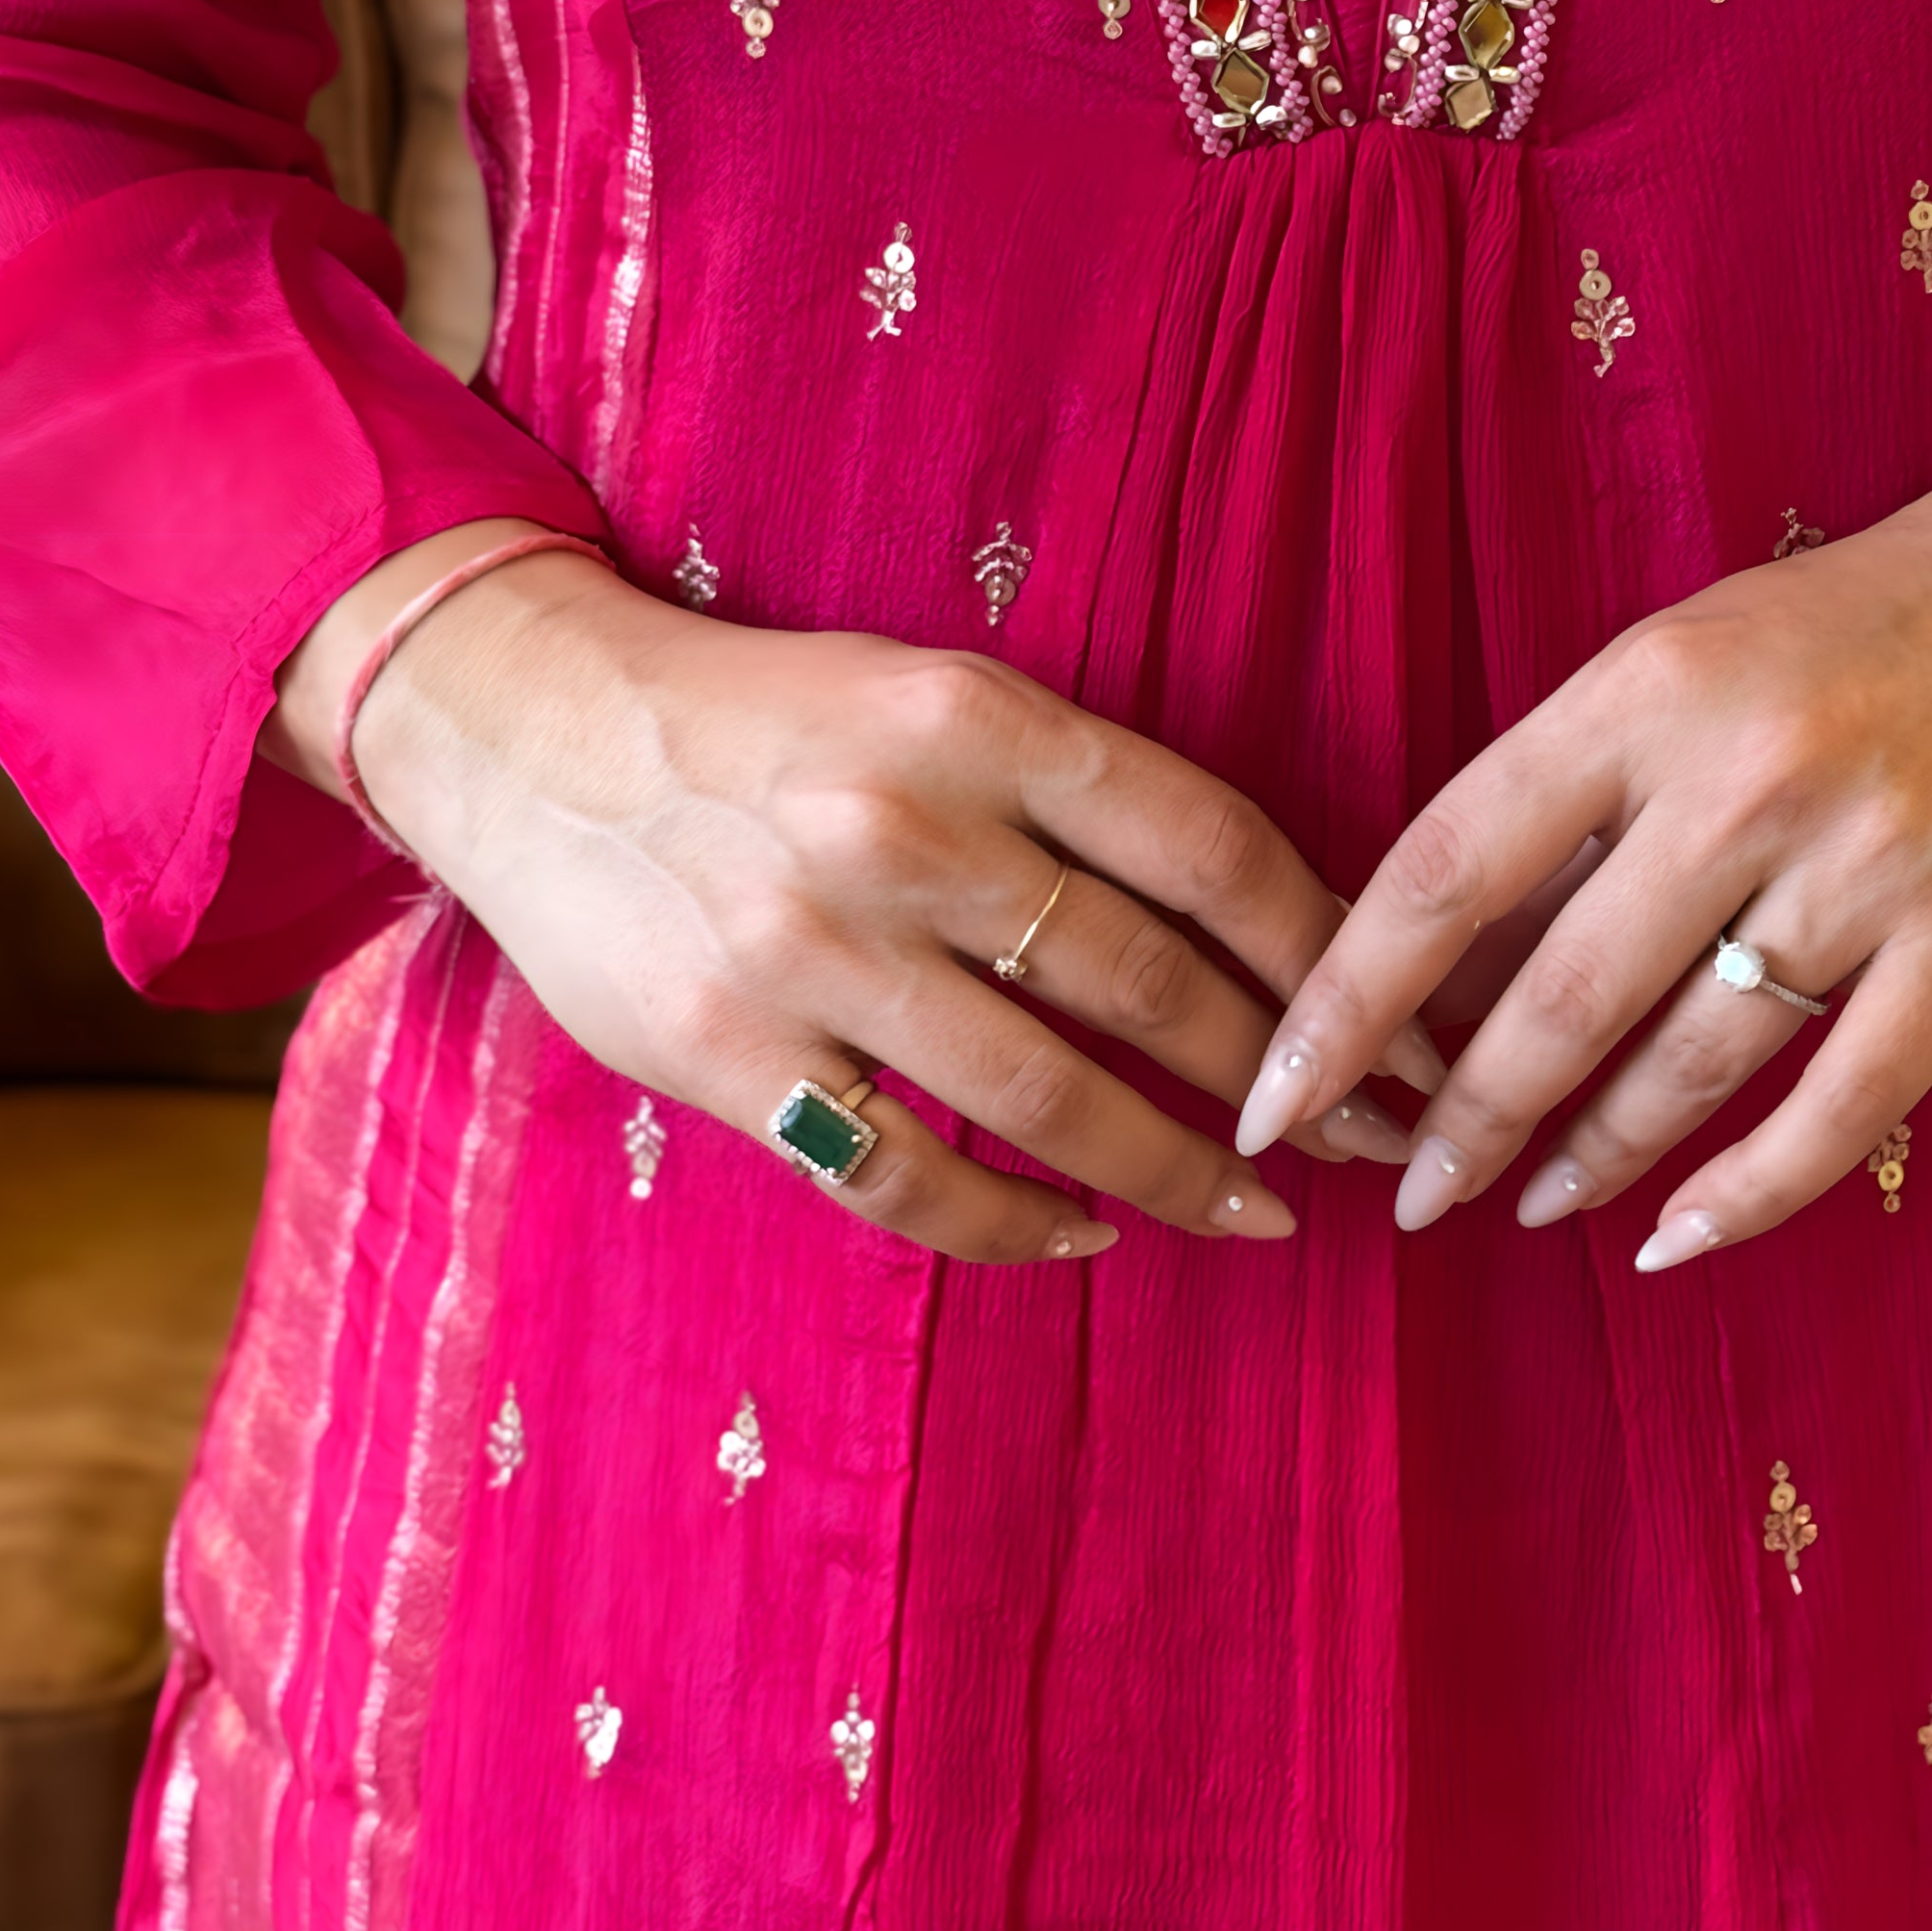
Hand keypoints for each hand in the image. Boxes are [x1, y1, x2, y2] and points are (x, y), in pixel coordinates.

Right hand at [268, 538, 1431, 1263]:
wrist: (529, 732)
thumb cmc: (771, 721)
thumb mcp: (928, 697)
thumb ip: (1072, 795)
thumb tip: (1270, 916)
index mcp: (974, 716)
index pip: (1207, 844)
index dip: (1326, 948)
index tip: (1402, 1018)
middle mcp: (902, 829)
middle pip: (1150, 984)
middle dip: (1283, 1080)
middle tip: (1366, 1138)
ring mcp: (811, 952)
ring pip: (1050, 1098)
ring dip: (1176, 1174)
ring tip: (1258, 1212)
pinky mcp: (729, 1054)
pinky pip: (909, 1177)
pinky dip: (1017, 1224)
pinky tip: (1085, 1233)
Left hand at [1238, 359, 1931, 1267]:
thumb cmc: (1856, 625)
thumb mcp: (1686, 660)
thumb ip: (1576, 799)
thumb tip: (1439, 972)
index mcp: (1644, 689)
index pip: (1444, 867)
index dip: (1344, 1002)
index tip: (1275, 1098)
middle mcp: (1745, 779)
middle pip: (1554, 996)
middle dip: (1459, 1121)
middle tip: (1408, 1194)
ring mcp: (1866, 867)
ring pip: (1685, 1063)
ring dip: (1590, 1158)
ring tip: (1530, 1204)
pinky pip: (1838, 1108)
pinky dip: (1747, 1193)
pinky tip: (1676, 1236)